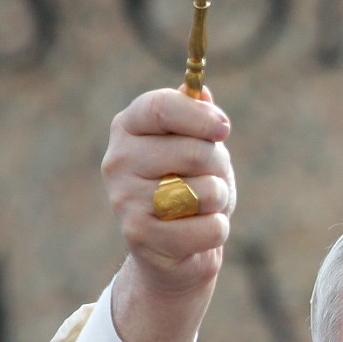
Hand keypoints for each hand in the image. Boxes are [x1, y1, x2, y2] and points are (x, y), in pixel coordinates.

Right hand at [101, 88, 235, 341]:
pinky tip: (198, 233)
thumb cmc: (188, 185)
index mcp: (129, 126)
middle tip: (210, 178)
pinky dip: (217, 230)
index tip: (224, 129)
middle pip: (195, 152)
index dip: (201, 116)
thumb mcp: (196, 144)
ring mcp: (125, 198)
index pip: (162, 107)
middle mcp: (118, 159)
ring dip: (219, 200)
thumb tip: (201, 92)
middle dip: (219, 167)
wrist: (171, 249)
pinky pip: (209, 227)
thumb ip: (198, 116)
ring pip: (206, 191)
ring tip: (201, 207)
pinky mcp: (139, 235)